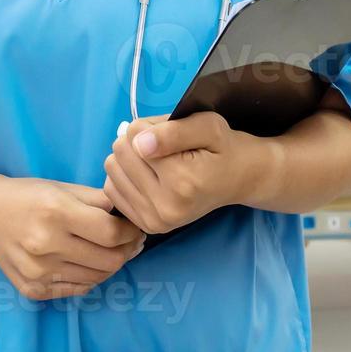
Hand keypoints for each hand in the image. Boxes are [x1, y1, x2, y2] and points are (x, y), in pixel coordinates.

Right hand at [0, 176, 145, 300]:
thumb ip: (99, 199)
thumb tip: (130, 213)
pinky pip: (78, 289)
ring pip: (96, 278)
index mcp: (56, 213)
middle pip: (108, 260)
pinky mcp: (33, 290)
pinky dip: (92, 277)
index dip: (132, 232)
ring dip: (113, 265)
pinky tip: (93, 262)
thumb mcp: (64, 187)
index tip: (136, 226)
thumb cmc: (29, 195)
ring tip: (117, 251)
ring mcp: (38, 272)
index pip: (112, 233)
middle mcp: (47, 246)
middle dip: (129, 250)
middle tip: (133, 240)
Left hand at [102, 112, 265, 234]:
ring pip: (112, 170)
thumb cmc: (223, 147)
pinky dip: (126, 177)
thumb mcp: (208, 125)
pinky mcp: (146, 226)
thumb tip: (138, 143)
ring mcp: (155, 221)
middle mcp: (166, 207)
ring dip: (130, 159)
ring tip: (159, 162)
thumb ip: (172, 131)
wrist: (238, 178)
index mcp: (182, 181)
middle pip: (120, 153)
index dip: (151, 127)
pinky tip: (149, 176)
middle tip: (166, 147)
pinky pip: (112, 190)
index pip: (134, 137)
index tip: (172, 134)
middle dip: (138, 142)